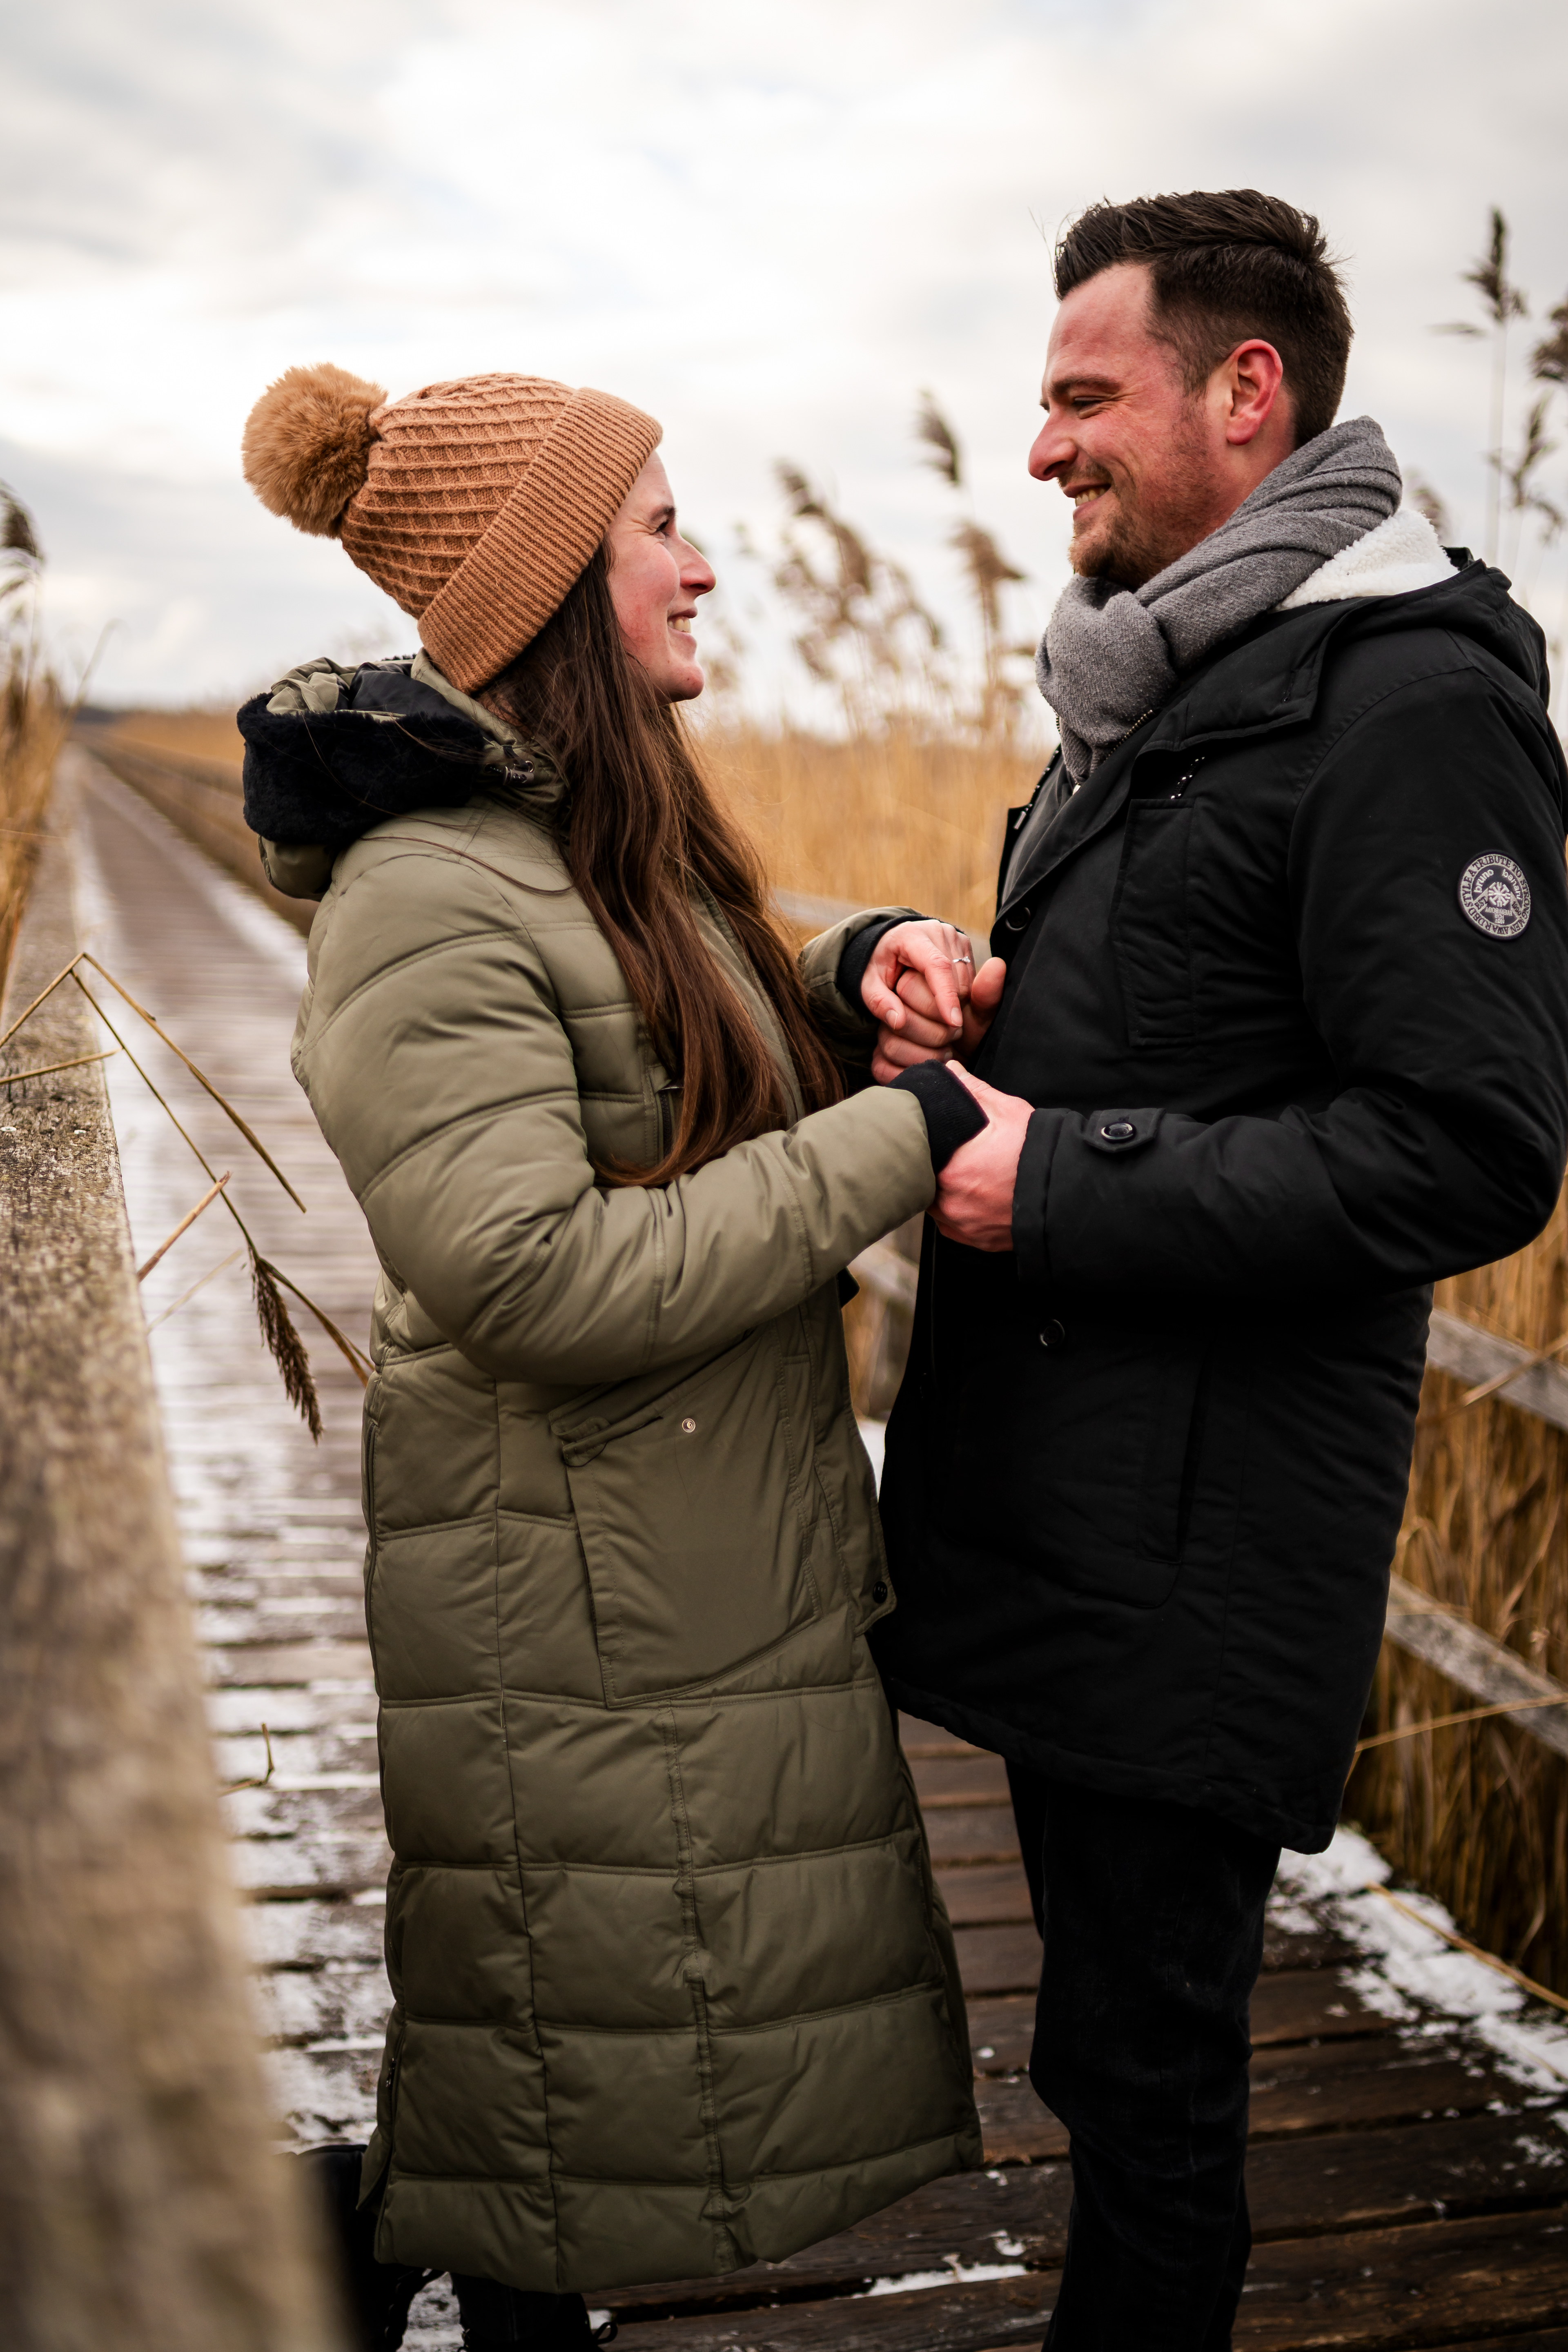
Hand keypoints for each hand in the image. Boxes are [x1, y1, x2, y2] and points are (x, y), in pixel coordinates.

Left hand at [861, 918, 975, 1036]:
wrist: (889, 943)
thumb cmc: (879, 964)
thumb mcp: (868, 984)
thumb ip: (878, 1002)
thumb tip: (898, 1022)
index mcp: (911, 935)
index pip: (937, 966)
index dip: (946, 995)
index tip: (953, 1022)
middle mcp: (938, 931)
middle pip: (954, 980)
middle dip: (943, 1006)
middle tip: (918, 1013)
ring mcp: (954, 937)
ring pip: (966, 984)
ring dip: (952, 1003)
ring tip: (925, 1002)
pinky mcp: (965, 946)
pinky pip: (970, 982)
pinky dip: (958, 997)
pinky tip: (938, 996)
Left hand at [929, 1067, 1032, 1251]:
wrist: (1070, 1193)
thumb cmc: (1038, 1153)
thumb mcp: (1007, 1112)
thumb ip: (973, 1091)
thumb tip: (952, 1072)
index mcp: (950, 1171)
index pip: (918, 1159)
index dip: (923, 1149)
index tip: (932, 1143)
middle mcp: (951, 1204)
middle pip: (925, 1185)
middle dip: (935, 1171)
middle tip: (953, 1158)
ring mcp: (964, 1227)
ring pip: (938, 1208)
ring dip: (945, 1193)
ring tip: (968, 1177)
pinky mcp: (977, 1242)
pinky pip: (956, 1227)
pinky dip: (961, 1213)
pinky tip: (978, 1197)